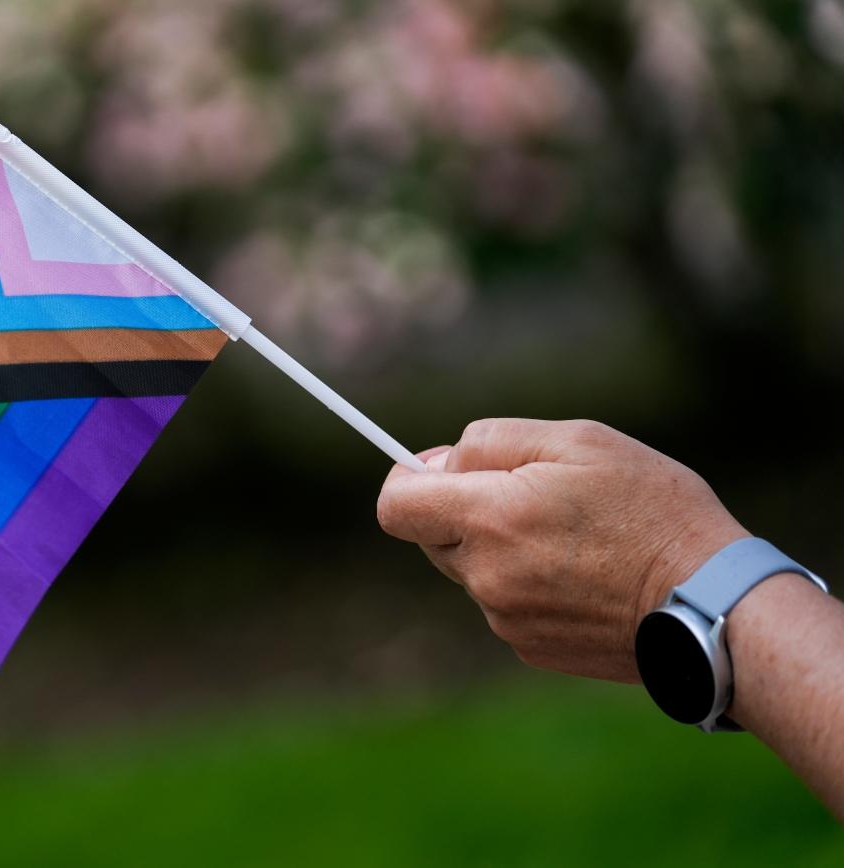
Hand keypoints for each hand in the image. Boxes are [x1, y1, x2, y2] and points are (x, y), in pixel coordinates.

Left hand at [376, 419, 746, 681]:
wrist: (711, 602)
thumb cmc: (650, 508)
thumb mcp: (576, 440)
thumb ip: (489, 442)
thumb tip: (436, 463)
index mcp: (488, 519)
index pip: (395, 506)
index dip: (405, 479)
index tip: (433, 467)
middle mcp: (484, 576)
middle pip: (433, 535)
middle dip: (463, 507)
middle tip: (529, 492)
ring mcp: (504, 619)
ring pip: (472, 569)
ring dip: (499, 546)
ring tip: (571, 535)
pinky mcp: (528, 648)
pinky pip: (504, 602)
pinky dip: (526, 581)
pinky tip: (581, 572)